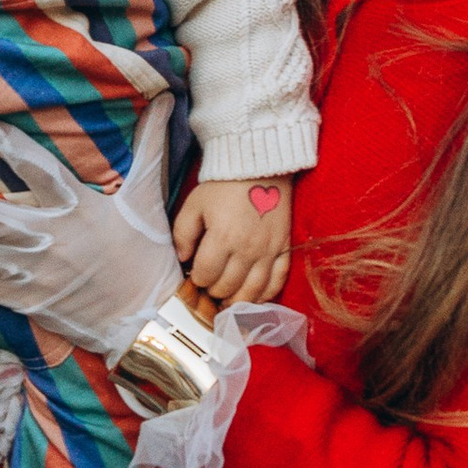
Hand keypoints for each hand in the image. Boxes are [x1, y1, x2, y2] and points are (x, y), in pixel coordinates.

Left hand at [0, 99, 179, 357]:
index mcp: (77, 208)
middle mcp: (48, 239)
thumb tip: (166, 96)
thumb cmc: (146, 255)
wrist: (148, 320)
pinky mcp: (25, 301)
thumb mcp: (148, 198)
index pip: (38, 171)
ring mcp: (31, 274)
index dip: (9, 148)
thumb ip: (149, 146)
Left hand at [176, 177, 290, 307]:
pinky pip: (278, 281)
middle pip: (227, 287)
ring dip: (237, 300)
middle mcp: (247, 250)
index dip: (197, 279)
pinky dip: (266, 295)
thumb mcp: (194, 205)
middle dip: (214, 291)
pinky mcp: (284, 248)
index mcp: (222, 238)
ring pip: (252, 291)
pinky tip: (254, 298)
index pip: (206, 275)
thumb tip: (182, 260)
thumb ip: (183, 234)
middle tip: (210, 285)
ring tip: (227, 299)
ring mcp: (269, 251)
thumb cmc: (222, 186)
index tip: (196, 275)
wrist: (259, 167)